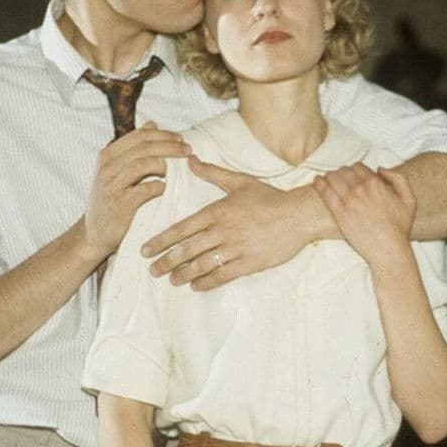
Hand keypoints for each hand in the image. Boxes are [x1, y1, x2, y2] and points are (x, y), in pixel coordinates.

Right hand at [82, 122, 189, 263]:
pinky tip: (165, 188)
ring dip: (165, 164)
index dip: (163, 135)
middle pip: (144, 148)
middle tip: (188, 150)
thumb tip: (152, 124)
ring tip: (178, 168)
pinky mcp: (120, 204)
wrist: (94, 233)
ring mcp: (112, 185)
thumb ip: (133, 148)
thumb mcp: (116, 170)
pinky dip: (158, 186)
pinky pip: (144, 189)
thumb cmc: (111, 200)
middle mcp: (107, 167)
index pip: (139, 136)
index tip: (180, 139)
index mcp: (107, 155)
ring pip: (143, 164)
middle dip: (170, 146)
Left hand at [142, 156, 314, 289]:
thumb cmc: (270, 198)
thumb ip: (212, 172)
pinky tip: (195, 286)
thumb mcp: (240, 181)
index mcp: (218, 211)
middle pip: (188, 249)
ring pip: (202, 265)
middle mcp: (224, 230)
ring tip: (171, 280)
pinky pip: (222, 275)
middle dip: (167, 261)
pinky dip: (206, 282)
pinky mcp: (250, 263)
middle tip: (152, 270)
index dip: (162, 241)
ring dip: (183, 274)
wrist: (300, 214)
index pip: (182, 228)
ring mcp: (236, 248)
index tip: (146, 250)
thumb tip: (190, 160)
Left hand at [312, 164, 415, 269]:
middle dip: (341, 172)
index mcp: (376, 183)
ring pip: (333, 178)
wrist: (388, 249)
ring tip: (325, 178)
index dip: (354, 169)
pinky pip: (325, 193)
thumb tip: (380, 169)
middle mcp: (361, 189)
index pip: (358, 167)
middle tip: (338, 177)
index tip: (352, 175)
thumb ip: (398, 179)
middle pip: (344, 171)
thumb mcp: (409, 199)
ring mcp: (349, 201)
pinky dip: (319, 184)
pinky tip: (316, 181)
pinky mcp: (339, 213)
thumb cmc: (399, 227)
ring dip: (329, 176)